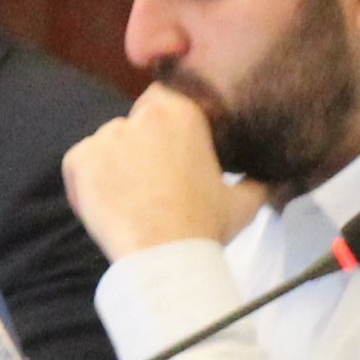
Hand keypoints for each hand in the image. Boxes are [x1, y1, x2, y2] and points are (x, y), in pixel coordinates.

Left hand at [63, 82, 262, 261]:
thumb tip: (279, 179)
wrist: (164, 259)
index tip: (174, 153)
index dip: (168, 127)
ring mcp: (106, 138)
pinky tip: (110, 205)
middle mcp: (141, 117)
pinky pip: (81, 163)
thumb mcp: (246, 202)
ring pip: (109, 142)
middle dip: (142, 145)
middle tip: (154, 181)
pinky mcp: (80, 161)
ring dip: (117, 162)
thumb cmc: (206, 228)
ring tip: (132, 199)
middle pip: (136, 121)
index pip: (166, 100)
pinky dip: (90, 180)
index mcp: (182, 113)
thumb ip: (260, 182)